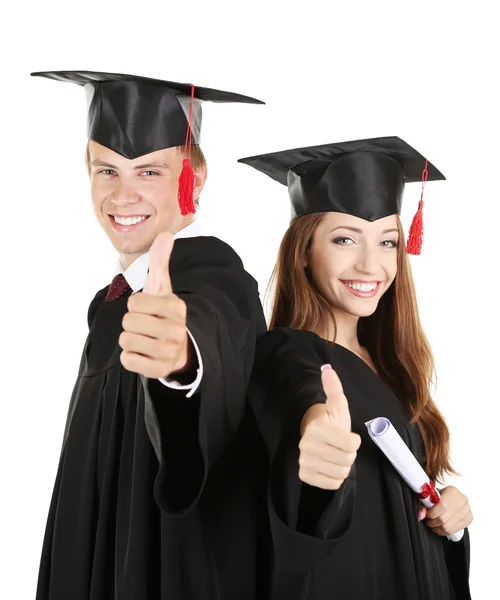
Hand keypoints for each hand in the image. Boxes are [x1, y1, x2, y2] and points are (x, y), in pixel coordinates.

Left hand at [119, 232, 192, 378]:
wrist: (179, 348)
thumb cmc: (163, 313)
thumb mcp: (162, 287)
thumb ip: (160, 261)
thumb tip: (166, 234)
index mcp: (176, 307)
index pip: (135, 302)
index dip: (135, 305)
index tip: (148, 309)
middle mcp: (176, 330)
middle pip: (128, 323)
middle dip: (131, 323)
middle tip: (145, 326)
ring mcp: (170, 352)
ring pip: (126, 342)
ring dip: (129, 340)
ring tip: (144, 340)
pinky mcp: (160, 371)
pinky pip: (128, 361)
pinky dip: (129, 357)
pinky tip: (143, 355)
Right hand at [298, 364, 360, 489]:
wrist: (314, 435)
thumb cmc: (330, 420)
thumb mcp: (337, 404)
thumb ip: (334, 388)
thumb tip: (327, 369)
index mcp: (317, 428)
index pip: (350, 445)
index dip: (354, 441)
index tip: (348, 435)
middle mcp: (307, 445)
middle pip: (347, 460)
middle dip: (349, 454)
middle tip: (341, 446)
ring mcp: (304, 461)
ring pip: (340, 473)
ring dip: (343, 466)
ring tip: (336, 455)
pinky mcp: (305, 475)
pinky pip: (332, 484)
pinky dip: (335, 477)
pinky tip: (330, 466)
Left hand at [418, 485, 472, 535]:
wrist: (452, 498)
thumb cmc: (440, 496)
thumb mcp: (429, 496)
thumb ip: (423, 505)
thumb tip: (420, 515)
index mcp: (452, 491)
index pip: (442, 506)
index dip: (431, 513)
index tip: (426, 514)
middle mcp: (462, 500)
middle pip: (444, 519)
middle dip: (433, 522)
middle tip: (429, 521)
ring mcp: (467, 510)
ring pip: (448, 527)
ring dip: (437, 528)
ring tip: (433, 524)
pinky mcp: (469, 519)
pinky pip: (454, 531)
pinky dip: (444, 532)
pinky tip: (440, 527)